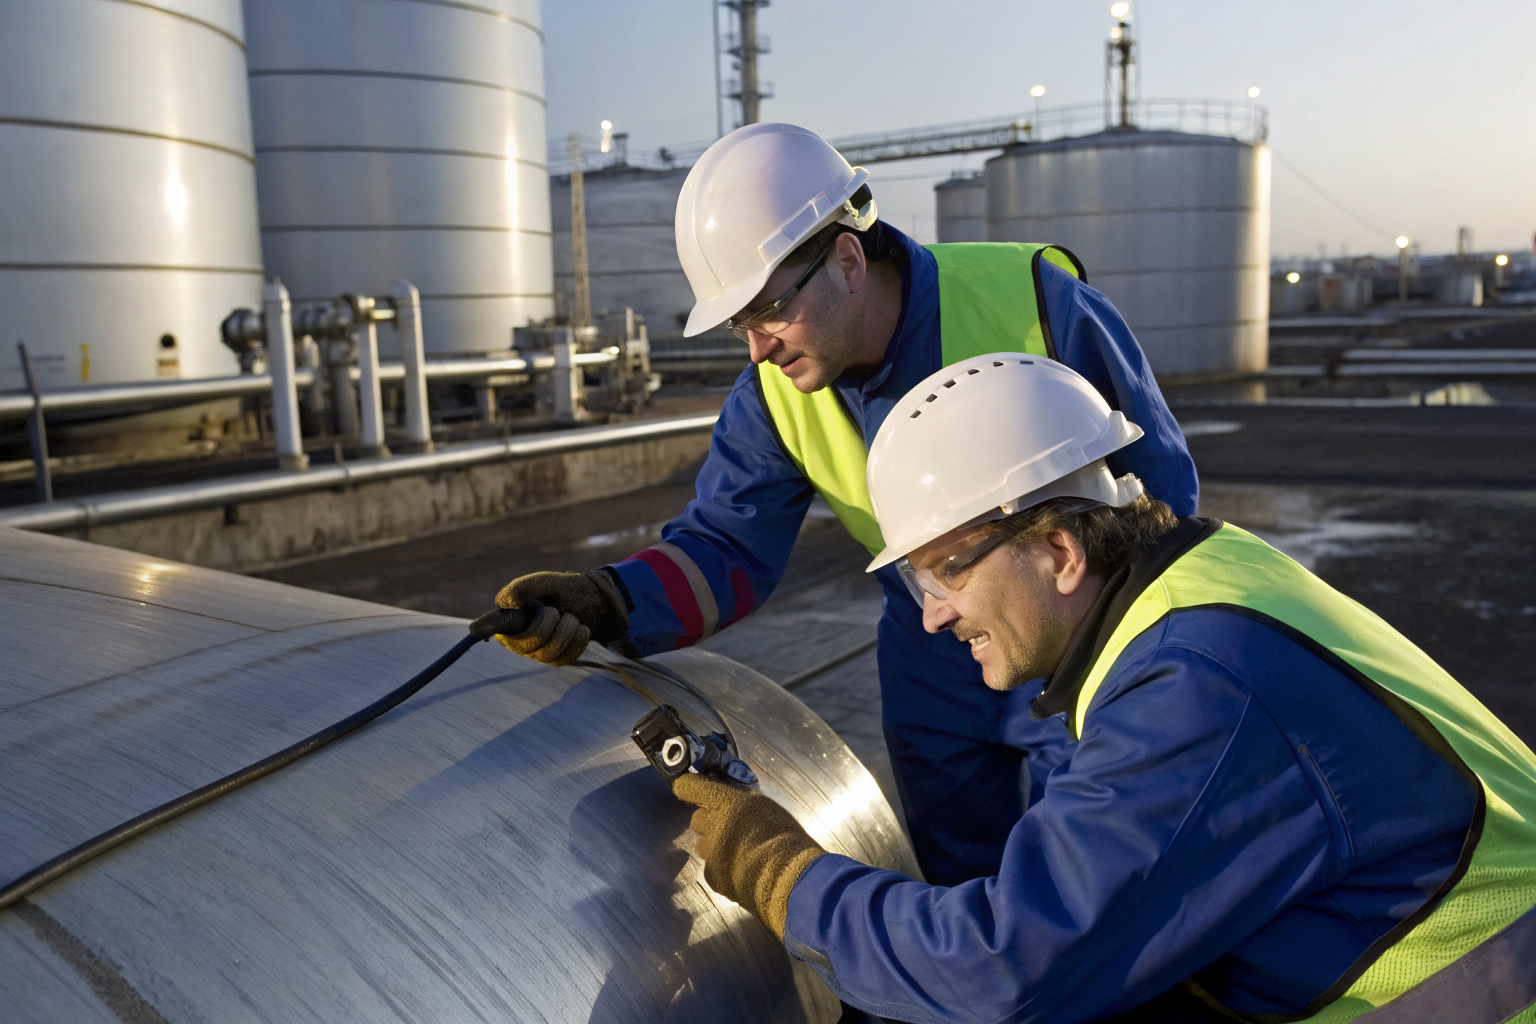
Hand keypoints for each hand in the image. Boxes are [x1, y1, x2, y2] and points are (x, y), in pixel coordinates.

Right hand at [493, 569, 627, 665]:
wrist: (592, 602)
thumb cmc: (564, 590)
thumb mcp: (549, 582)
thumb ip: (526, 587)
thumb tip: (504, 602)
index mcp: (510, 615)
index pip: (491, 624)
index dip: (484, 627)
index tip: (475, 629)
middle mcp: (517, 637)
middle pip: (531, 641)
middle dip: (551, 621)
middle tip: (556, 609)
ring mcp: (535, 652)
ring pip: (551, 651)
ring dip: (568, 628)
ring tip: (569, 617)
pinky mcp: (554, 660)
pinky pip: (567, 657)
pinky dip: (579, 638)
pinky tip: (578, 629)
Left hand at [672, 773, 824, 938]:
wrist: (790, 878)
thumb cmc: (786, 839)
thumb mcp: (765, 808)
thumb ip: (741, 805)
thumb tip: (731, 805)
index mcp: (727, 802)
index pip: (691, 787)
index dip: (688, 788)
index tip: (686, 787)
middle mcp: (713, 825)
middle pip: (697, 819)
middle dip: (709, 823)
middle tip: (729, 830)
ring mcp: (710, 852)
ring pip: (702, 846)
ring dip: (714, 847)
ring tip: (739, 854)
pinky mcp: (712, 876)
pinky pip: (711, 868)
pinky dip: (722, 869)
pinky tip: (742, 872)